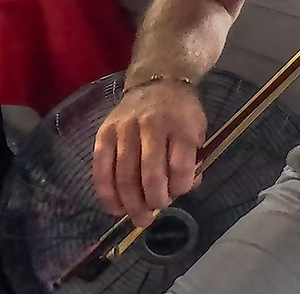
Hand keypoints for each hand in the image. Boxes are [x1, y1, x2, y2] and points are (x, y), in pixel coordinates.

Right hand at [93, 80, 206, 226]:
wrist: (158, 81)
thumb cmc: (181, 112)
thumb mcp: (198, 129)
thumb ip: (194, 159)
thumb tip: (185, 189)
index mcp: (180, 125)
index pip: (180, 165)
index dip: (180, 187)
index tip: (179, 193)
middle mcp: (151, 126)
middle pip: (150, 174)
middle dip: (154, 201)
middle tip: (155, 213)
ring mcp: (125, 129)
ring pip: (124, 176)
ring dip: (131, 204)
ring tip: (138, 218)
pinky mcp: (104, 133)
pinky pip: (101, 169)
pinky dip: (107, 193)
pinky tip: (115, 208)